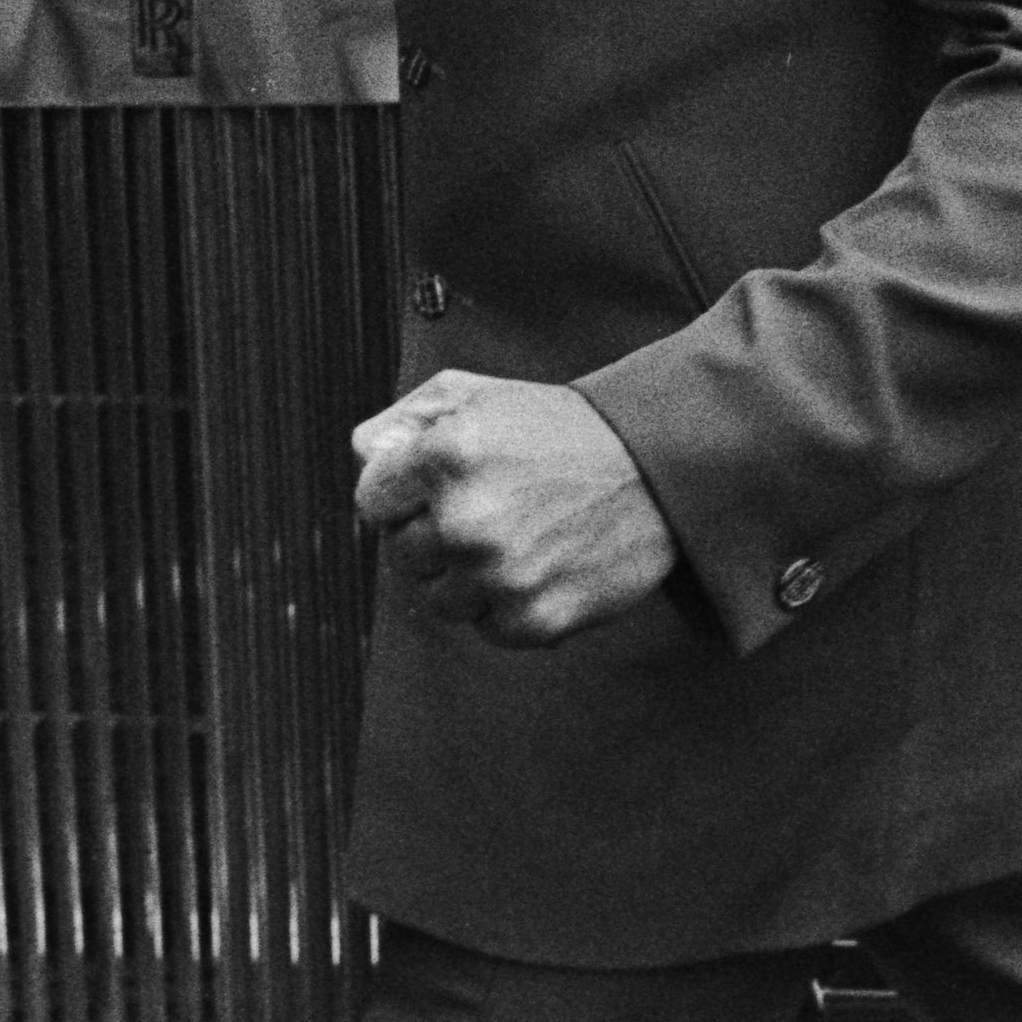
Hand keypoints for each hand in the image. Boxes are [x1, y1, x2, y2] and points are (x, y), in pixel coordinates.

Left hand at [348, 370, 676, 646]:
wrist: (658, 470)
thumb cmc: (560, 428)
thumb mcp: (476, 394)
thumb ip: (405, 419)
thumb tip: (364, 456)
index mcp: (444, 456)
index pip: (372, 501)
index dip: (400, 491)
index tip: (434, 485)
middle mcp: (465, 521)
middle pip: (402, 552)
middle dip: (432, 531)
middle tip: (486, 507)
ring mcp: (499, 576)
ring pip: (438, 598)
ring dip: (464, 575)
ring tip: (513, 537)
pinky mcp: (534, 621)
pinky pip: (486, 628)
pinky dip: (504, 604)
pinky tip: (538, 565)